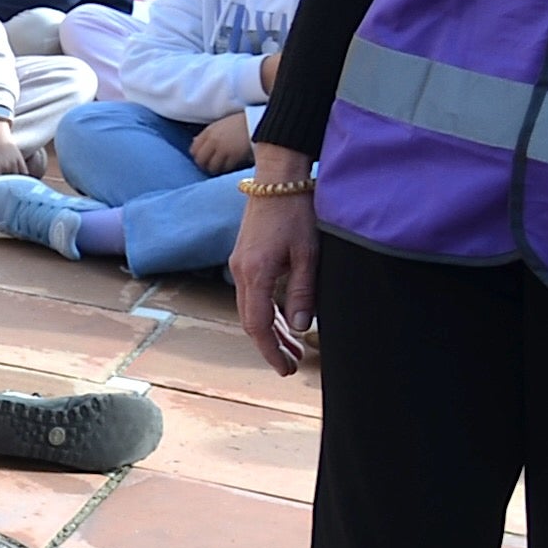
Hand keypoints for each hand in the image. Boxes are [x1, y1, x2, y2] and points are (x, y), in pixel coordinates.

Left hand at [190, 109, 258, 175]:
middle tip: (210, 166)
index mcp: (209, 131)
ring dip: (215, 169)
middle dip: (204, 165)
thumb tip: (194, 141)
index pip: (194, 149)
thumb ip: (208, 134)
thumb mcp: (220, 124)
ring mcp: (223, 149)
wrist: (258, 121)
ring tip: (220, 168)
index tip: (202, 159)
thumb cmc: (239, 123)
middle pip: (201, 160)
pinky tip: (231, 166)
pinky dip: (227, 169)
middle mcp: (213, 141)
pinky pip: (226, 168)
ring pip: (212, 166)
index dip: (197, 156)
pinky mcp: (235, 156)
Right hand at [230, 185, 320, 374]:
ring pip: (251, 308)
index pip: (258, 325)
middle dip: (272, 345)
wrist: (278, 179)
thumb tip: (302, 329)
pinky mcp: (245, 257)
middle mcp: (241, 272)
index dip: (271, 351)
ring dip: (271, 330)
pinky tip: (283, 318)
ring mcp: (239, 264)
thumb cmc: (297, 212)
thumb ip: (302, 293)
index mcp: (255, 274)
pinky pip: (252, 294)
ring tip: (294, 347)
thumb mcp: (308, 255)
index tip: (286, 369)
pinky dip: (267, 311)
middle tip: (293, 364)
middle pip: (251, 321)